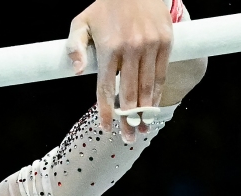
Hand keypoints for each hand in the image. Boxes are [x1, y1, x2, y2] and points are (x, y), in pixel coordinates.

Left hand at [66, 0, 185, 140]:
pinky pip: (161, 74)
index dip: (106, 110)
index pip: (105, 88)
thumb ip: (74, 46)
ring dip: (145, 111)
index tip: (106, 127)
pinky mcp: (166, 42)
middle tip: (127, 138)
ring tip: (142, 129)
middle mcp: (131, 49)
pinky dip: (157, 93)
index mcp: (109, 48)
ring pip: (148, 87)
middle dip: (128, 119)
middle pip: (129, 93)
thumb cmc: (104, 7)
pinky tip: (153, 107)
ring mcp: (151, 46)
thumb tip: (76, 72)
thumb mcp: (81, 22)